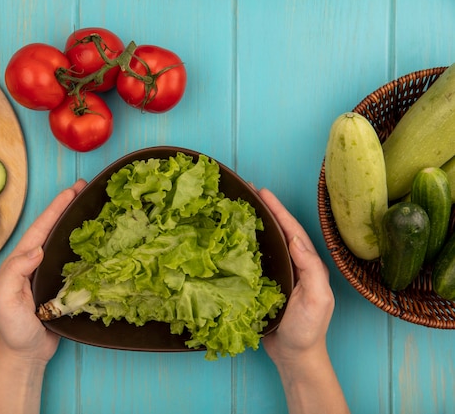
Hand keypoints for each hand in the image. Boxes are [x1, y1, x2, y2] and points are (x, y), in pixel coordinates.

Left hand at [0, 179, 86, 362]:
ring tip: (94, 207)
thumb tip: (37, 250)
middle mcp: (36, 262)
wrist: (25, 354)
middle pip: (54, 229)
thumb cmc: (12, 328)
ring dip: (78, 224)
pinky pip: (76, 262)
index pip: (40, 228)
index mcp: (21, 261)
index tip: (71, 191)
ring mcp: (50, 273)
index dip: (55, 208)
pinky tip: (99, 242)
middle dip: (67, 207)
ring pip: (65, 242)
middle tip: (85, 188)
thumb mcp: (3, 299)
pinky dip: (87, 249)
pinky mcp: (63, 287)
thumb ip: (14, 273)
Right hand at [257, 188, 348, 413]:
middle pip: (278, 231)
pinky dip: (244, 246)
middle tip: (246, 191)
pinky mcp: (264, 286)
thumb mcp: (317, 299)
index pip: (292, 230)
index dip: (278, 210)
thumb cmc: (307, 330)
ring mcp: (279, 275)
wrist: (295, 357)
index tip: (262, 191)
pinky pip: (254, 260)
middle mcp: (294, 265)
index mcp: (308, 264)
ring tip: (238, 208)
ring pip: (266, 243)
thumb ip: (311, 269)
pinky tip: (231, 240)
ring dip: (253, 224)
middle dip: (264, 210)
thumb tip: (296, 239)